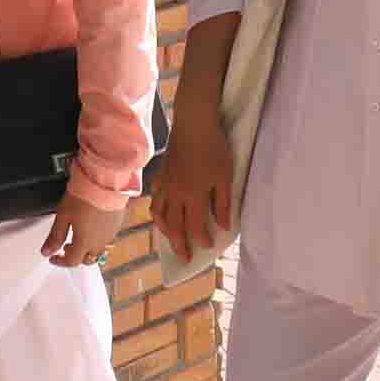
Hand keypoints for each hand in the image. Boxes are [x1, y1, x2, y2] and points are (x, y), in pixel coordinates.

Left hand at [40, 192, 124, 269]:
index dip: (60, 262)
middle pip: (87, 259)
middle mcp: (99, 242)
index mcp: (84, 243)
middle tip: (66, 247)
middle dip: (75, 257)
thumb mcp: (63, 215)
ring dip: (88, 250)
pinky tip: (93, 228)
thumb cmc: (84, 196)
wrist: (105, 181)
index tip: (53, 257)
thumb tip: (46, 251)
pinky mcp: (117, 225)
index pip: (72, 261)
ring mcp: (110, 234)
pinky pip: (107, 239)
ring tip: (80, 237)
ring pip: (99, 251)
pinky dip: (98, 240)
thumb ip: (55, 236)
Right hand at [151, 118, 236, 262]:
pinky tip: (162, 213)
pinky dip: (157, 211)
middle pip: (173, 226)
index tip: (208, 246)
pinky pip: (154, 199)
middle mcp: (175, 193)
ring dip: (165, 231)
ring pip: (159, 214)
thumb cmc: (213, 148)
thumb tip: (223, 226)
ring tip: (171, 239)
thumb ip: (222, 203)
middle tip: (184, 258)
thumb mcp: (225, 177)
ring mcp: (165, 184)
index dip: (201, 239)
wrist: (194, 123)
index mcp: (192, 195)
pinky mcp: (161, 174)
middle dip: (179, 244)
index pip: (195, 226)